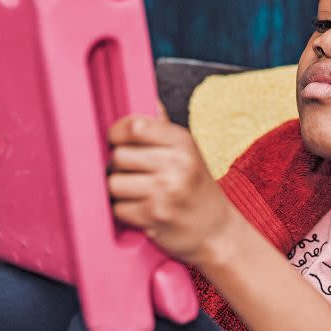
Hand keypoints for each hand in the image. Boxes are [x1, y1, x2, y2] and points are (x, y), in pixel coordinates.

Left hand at [107, 115, 235, 266]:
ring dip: (120, 192)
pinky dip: (126, 212)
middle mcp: (177, 163)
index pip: (134, 126)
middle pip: (119, 156)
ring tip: (140, 194)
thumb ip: (164, 128)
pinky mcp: (154, 216)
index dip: (117, 133)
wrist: (217, 230)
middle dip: (120, 167)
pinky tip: (143, 211)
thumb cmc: (197, 188)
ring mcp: (166, 191)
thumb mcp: (189, 152)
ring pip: (114, 183)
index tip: (118, 141)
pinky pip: (118, 209)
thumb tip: (149, 99)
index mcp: (183, 142)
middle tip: (136, 175)